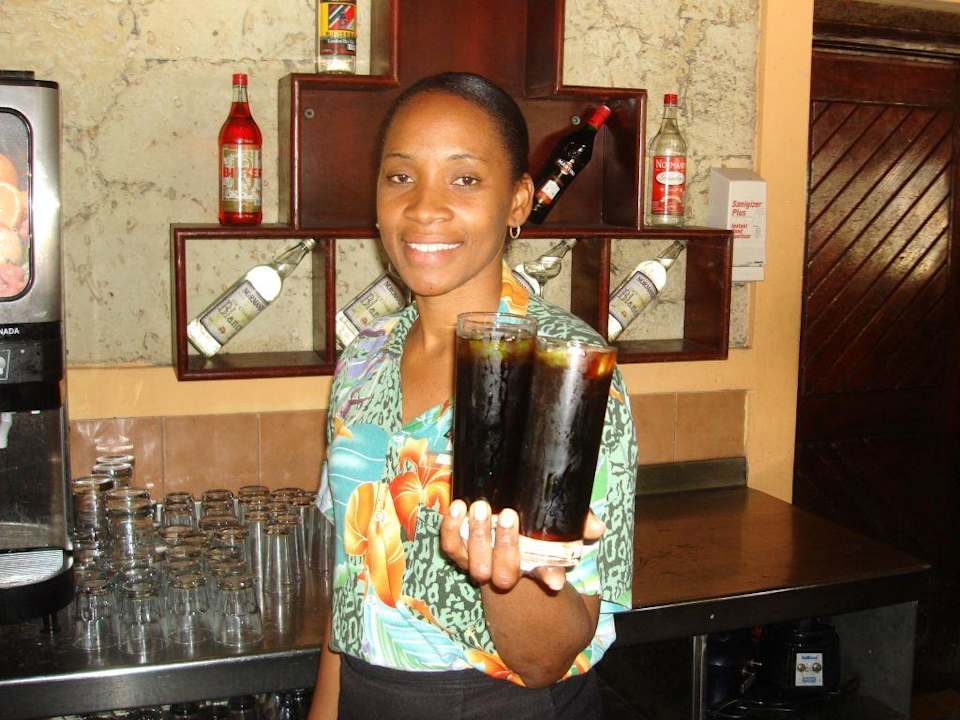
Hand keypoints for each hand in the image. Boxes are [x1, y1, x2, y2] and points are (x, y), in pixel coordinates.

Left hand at [439, 500, 605, 592]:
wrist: (500, 520)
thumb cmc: (535, 525)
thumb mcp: (561, 522)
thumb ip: (579, 522)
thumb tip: (597, 527)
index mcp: (535, 565)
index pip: (546, 575)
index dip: (549, 577)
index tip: (555, 581)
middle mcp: (507, 571)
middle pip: (504, 574)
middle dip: (505, 547)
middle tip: (508, 515)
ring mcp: (481, 563)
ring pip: (475, 564)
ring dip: (476, 537)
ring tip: (480, 507)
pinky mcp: (460, 551)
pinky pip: (450, 547)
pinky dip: (451, 529)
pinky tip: (457, 507)